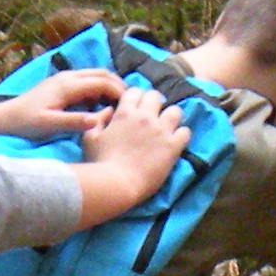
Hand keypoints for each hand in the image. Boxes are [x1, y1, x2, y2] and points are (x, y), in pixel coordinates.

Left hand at [0, 66, 123, 142]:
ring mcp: (63, 78)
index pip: (102, 82)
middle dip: (118, 86)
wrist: (5, 117)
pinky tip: (99, 105)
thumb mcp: (51, 125)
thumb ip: (75, 121)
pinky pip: (86, 81)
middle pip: (102, 74)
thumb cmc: (27, 122)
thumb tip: (99, 119)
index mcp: (68, 85)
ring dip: (108, 86)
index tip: (130, 105)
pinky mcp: (60, 84)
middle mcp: (67, 77)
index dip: (119, 92)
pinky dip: (98, 89)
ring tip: (119, 104)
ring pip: (94, 76)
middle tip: (130, 103)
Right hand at [80, 82, 190, 198]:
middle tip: (152, 116)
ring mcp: (161, 130)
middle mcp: (145, 117)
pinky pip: (185, 132)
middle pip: (155, 96)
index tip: (135, 108)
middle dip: (154, 103)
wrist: (117, 184)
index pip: (135, 91)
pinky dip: (181, 135)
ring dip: (171, 117)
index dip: (135, 98)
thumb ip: (98, 120)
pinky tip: (176, 142)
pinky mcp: (173, 146)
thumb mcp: (90, 138)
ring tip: (167, 127)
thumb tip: (109, 111)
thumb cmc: (100, 163)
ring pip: (175, 111)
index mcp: (125, 113)